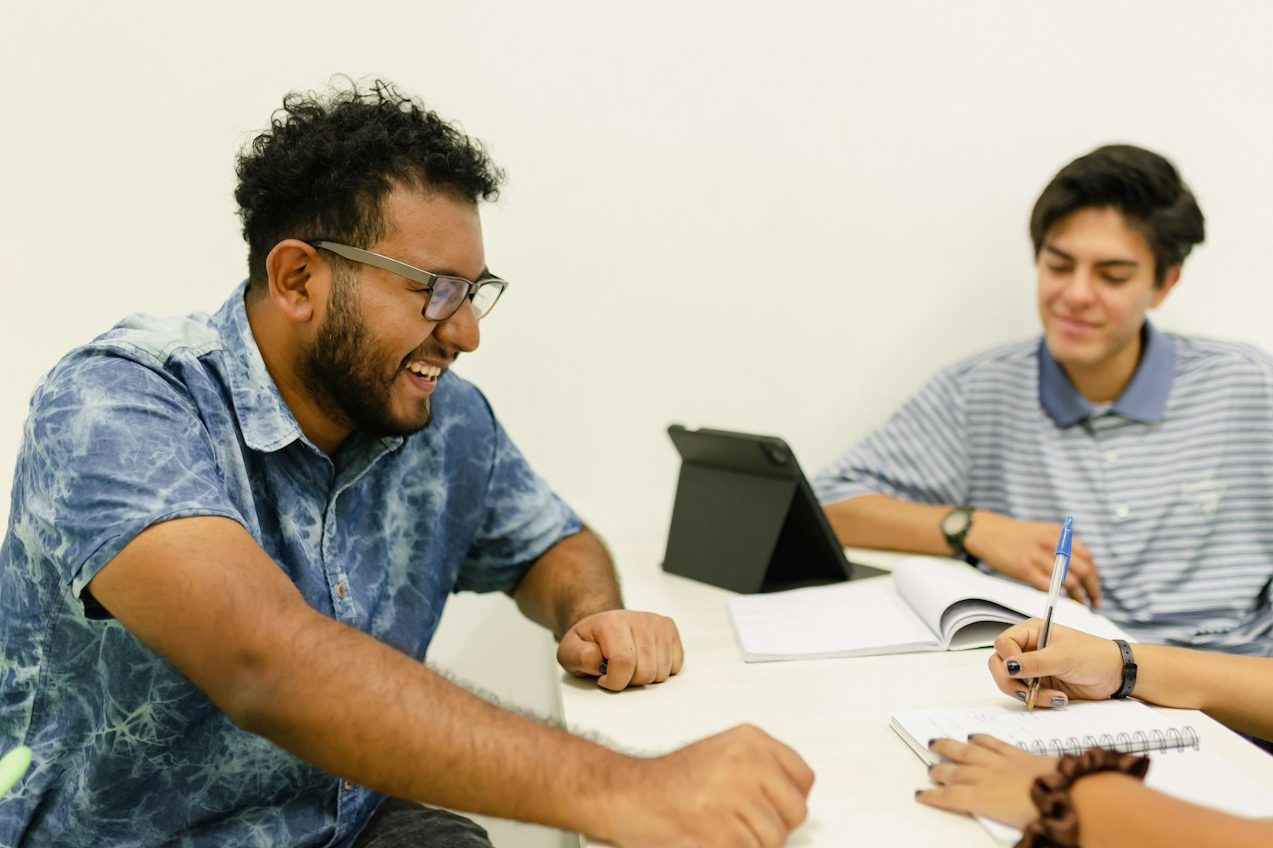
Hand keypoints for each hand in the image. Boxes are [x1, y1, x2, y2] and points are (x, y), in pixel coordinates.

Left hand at [557, 610, 683, 690]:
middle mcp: (640, 619)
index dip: (614, 681)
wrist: (604, 625)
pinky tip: (645, 661)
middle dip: (629, 681)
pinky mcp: (670, 630)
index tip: (603, 679)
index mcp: (613, 622)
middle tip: (617, 672)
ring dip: (645, 677)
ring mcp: (658, 624)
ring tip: (630, 666)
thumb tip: (598, 661)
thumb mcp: (569, 651)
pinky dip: (660, 670)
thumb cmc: (589, 642)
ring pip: (661, 672)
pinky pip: (675, 666)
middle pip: (646, 671)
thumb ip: (578, 657)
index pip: (624, 662)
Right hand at [601, 724, 814, 846]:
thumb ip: (761, 770)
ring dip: (751, 842)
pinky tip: (713, 837)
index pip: (803, 778)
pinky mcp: (723, 830)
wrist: (629, 794)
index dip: (788, 799)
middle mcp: (747, 762)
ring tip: (723, 828)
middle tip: (744, 823)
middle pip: (794, 811)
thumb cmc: (670, 780)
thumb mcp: (723, 755)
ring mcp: (735, 795)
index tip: (774, 806)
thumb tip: (791, 796)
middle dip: (774, 825)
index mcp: (750, 740)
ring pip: (774, 838)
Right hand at [916, 734, 1056, 828]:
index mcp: (985, 799)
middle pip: (954, 772)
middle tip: (930, 770)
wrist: (1072, 791)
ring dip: (949, 747)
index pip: (951, 797)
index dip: (933, 796)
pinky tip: (973, 736)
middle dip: (938, 771)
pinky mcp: (1017, 753)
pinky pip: (992, 742)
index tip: (921, 795)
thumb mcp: (1022, 829)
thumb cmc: (1047, 814)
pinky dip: (980, 738)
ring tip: (936, 742)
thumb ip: (1009, 831)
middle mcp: (987, 777)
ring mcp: (1001, 762)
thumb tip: (1013, 842)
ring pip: (967, 751)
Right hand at [964, 511, 1100, 606]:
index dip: (1095, 576)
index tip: (1095, 588)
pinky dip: (1057, 595)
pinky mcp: (1025, 569)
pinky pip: (1048, 587)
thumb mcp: (1043, 531)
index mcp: (1059, 535)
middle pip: (1084, 571)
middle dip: (1092, 590)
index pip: (1088, 558)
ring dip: (1079, 596)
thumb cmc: (1014, 535)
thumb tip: (1080, 567)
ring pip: (1070, 581)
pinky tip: (1059, 599)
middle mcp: (1052, 545)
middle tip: (1094, 602)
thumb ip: (1062, 546)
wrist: (987, 532)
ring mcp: (1039, 557)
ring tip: (1081, 604)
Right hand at [989, 619, 1124, 706]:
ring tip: (1054, 697)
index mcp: (1030, 632)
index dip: (1007, 659)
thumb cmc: (1093, 656)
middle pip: (999, 664)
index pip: (1002, 643)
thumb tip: (1007, 667)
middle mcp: (1027, 649)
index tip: (1021, 671)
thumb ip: (1034, 662)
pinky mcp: (1040, 685)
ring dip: (1028, 694)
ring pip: (1011, 682)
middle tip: (1028, 692)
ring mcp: (1033, 668)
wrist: (1115, 675)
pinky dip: (1039, 701)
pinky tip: (1059, 699)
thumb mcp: (1063, 657)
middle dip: (1011, 681)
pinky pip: (1026, 695)